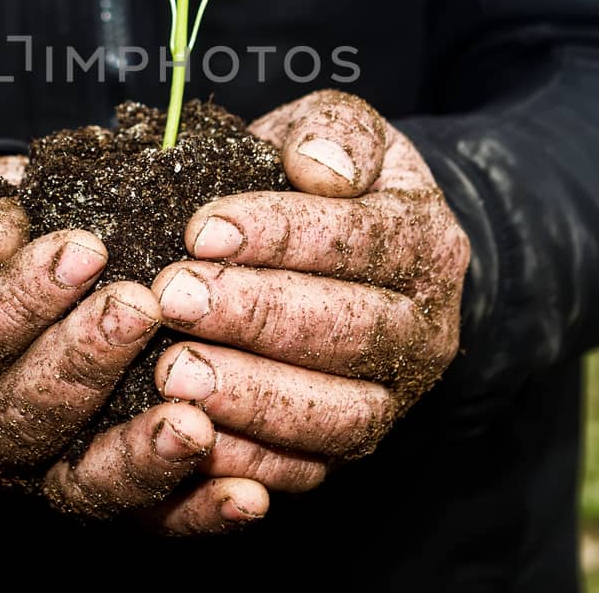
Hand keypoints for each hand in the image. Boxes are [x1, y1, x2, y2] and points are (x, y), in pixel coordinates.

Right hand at [0, 157, 268, 533]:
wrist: (2, 290)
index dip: (22, 297)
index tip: (84, 247)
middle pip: (25, 415)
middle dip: (86, 361)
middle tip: (142, 307)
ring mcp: (40, 477)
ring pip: (84, 482)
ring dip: (141, 455)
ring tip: (192, 423)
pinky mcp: (104, 498)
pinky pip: (149, 521)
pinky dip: (198, 514)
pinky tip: (246, 496)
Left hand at [149, 90, 469, 488]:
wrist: (353, 248)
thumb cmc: (326, 181)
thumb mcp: (339, 129)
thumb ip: (336, 131)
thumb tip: (319, 166)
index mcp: (426, 243)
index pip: (361, 241)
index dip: (281, 236)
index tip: (202, 229)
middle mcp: (424, 330)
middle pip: (352, 333)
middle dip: (256, 316)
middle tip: (174, 299)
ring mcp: (394, 397)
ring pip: (338, 415)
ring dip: (252, 396)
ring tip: (173, 370)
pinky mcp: (350, 447)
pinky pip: (307, 470)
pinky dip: (249, 461)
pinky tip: (189, 435)